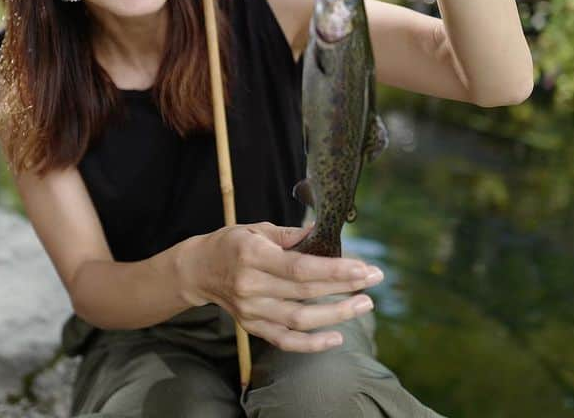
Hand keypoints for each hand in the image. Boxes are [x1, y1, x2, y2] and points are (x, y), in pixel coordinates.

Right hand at [181, 222, 383, 351]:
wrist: (199, 271)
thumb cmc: (232, 244)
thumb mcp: (256, 228)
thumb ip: (290, 234)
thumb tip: (322, 232)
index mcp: (253, 256)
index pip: (300, 268)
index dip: (334, 270)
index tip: (363, 267)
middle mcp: (251, 286)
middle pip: (305, 293)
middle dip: (344, 287)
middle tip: (374, 280)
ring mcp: (251, 311)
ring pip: (300, 320)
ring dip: (336, 314)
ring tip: (363, 305)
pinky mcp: (252, 327)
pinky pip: (286, 341)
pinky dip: (312, 344)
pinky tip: (336, 338)